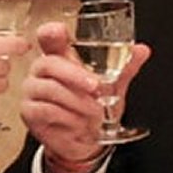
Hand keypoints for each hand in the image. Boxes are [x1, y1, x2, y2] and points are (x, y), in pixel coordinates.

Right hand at [21, 22, 150, 172]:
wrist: (85, 141)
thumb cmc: (93, 108)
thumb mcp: (112, 86)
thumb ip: (125, 67)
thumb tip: (142, 50)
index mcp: (59, 57)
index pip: (48, 38)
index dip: (50, 32)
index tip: (59, 31)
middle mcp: (41, 71)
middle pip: (49, 63)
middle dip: (75, 75)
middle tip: (96, 87)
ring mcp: (32, 90)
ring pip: (51, 89)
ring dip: (77, 101)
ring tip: (95, 110)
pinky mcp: (30, 112)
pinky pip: (47, 110)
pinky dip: (68, 116)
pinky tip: (79, 122)